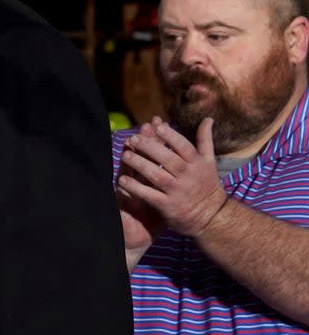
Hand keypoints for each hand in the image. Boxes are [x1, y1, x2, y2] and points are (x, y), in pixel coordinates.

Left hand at [117, 117, 228, 237]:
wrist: (211, 216)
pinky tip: (122, 180)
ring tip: (125, 155)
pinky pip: (149, 195)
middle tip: (133, 138)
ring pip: (157, 176)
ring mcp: (177, 191)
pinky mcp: (167, 205)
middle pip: (168, 159)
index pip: (184, 147)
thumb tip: (208, 118)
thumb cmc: (207, 184)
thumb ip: (205, 140)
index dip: (172, 137)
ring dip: (140, 164)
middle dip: (150, 147)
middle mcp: (187, 176)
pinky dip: (136, 187)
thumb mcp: (209, 162)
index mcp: (197, 164)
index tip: (158, 126)